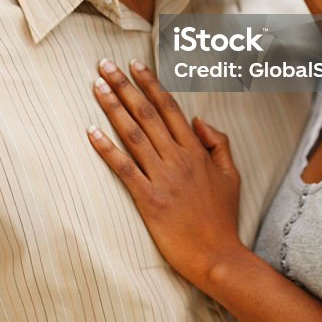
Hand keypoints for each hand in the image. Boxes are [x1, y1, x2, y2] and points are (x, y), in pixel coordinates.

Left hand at [88, 59, 243, 290]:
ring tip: (96, 87)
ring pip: (133, 134)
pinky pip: (124, 168)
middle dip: (124, 86)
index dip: (150, 84)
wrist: (217, 256)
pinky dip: (106, 149)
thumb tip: (199, 119)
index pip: (169, 107)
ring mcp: (162, 178)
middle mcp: (177, 158)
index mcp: (195, 150)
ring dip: (112, 107)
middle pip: (146, 113)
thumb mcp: (231, 174)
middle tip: (104, 64)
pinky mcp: (148, 200)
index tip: (134, 65)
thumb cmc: (223, 217)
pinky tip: (90, 132)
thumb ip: (217, 142)